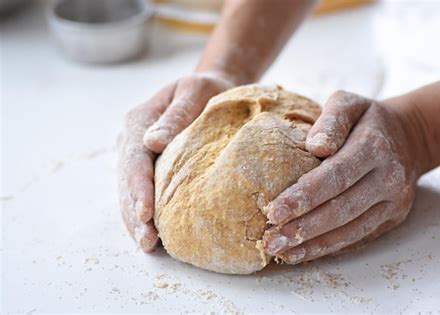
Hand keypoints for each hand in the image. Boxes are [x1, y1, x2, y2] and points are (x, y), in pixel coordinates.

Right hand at [118, 72, 234, 250]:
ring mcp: (137, 154)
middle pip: (128, 182)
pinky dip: (144, 214)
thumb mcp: (194, 91)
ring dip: (137, 220)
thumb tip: (152, 142)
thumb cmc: (206, 88)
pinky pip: (142, 192)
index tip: (146, 214)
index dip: (139, 189)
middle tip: (147, 242)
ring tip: (148, 246)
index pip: (135, 161)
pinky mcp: (149, 165)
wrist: (209, 88)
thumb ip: (176, 115)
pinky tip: (153, 234)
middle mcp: (132, 140)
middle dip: (136, 214)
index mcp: (138, 121)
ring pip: (130, 191)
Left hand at [262, 90, 419, 263]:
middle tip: (269, 239)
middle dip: (303, 227)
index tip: (274, 211)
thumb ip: (331, 120)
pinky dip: (329, 248)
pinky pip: (358, 238)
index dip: (305, 196)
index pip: (336, 176)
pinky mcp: (392, 218)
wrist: (410, 136)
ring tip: (279, 251)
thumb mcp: (349, 103)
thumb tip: (316, 147)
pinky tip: (301, 253)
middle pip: (342, 209)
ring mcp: (394, 202)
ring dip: (313, 245)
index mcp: (374, 147)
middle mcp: (389, 178)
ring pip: (351, 230)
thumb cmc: (366, 119)